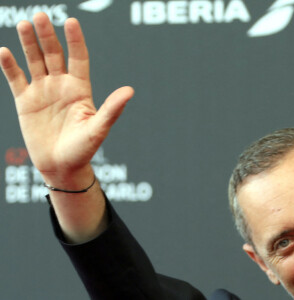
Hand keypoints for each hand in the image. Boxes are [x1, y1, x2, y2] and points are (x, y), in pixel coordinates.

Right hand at [0, 13, 133, 181]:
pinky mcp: (26, 102)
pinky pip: (16, 79)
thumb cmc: (83, 149)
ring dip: (28, 44)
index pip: (78, 58)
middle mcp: (61, 86)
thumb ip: (111, 109)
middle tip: (40, 16)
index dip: (75, 41)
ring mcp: (43, 92)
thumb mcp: (98, 128)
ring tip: (24, 25)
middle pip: (54, 54)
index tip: (71, 22)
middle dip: (47, 36)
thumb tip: (130, 91)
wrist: (62, 166)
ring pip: (34, 61)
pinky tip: (4, 52)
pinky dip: (10, 66)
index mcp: (80, 89)